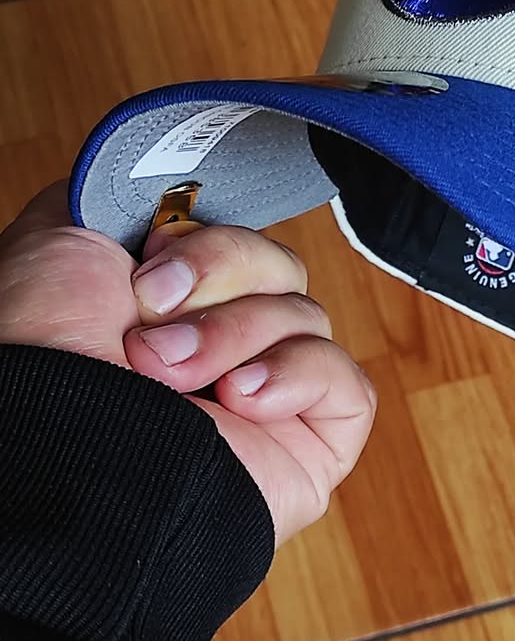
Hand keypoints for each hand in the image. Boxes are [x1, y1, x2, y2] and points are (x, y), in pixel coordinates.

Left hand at [0, 183, 374, 546]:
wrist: (66, 456)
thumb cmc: (42, 358)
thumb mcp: (59, 237)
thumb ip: (117, 196)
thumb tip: (167, 184)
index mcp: (170, 306)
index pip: (236, 239)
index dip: (208, 241)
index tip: (153, 259)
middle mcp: (217, 349)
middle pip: (278, 268)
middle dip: (218, 284)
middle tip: (151, 329)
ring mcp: (266, 399)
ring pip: (307, 317)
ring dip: (237, 337)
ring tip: (175, 380)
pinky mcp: (308, 444)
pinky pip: (346, 382)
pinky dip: (300, 376)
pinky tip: (244, 401)